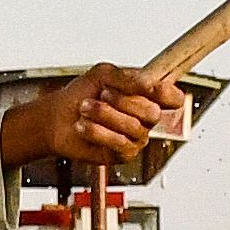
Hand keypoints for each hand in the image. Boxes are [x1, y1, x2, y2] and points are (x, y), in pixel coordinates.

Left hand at [0, 71, 193, 177]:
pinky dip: (98, 132)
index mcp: (146, 96)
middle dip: (124, 102)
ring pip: (134, 128)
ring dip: (105, 115)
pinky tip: (83, 126)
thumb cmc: (81, 94)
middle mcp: (145, 118)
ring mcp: (136, 137)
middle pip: (153, 112)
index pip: (172, 98)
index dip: (169, 94)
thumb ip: (127, 77)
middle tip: (102, 94)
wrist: (56, 118)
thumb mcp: (103, 75)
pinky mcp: (123, 154)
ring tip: (84, 108)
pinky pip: (119, 144)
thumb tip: (148, 83)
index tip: (153, 88)